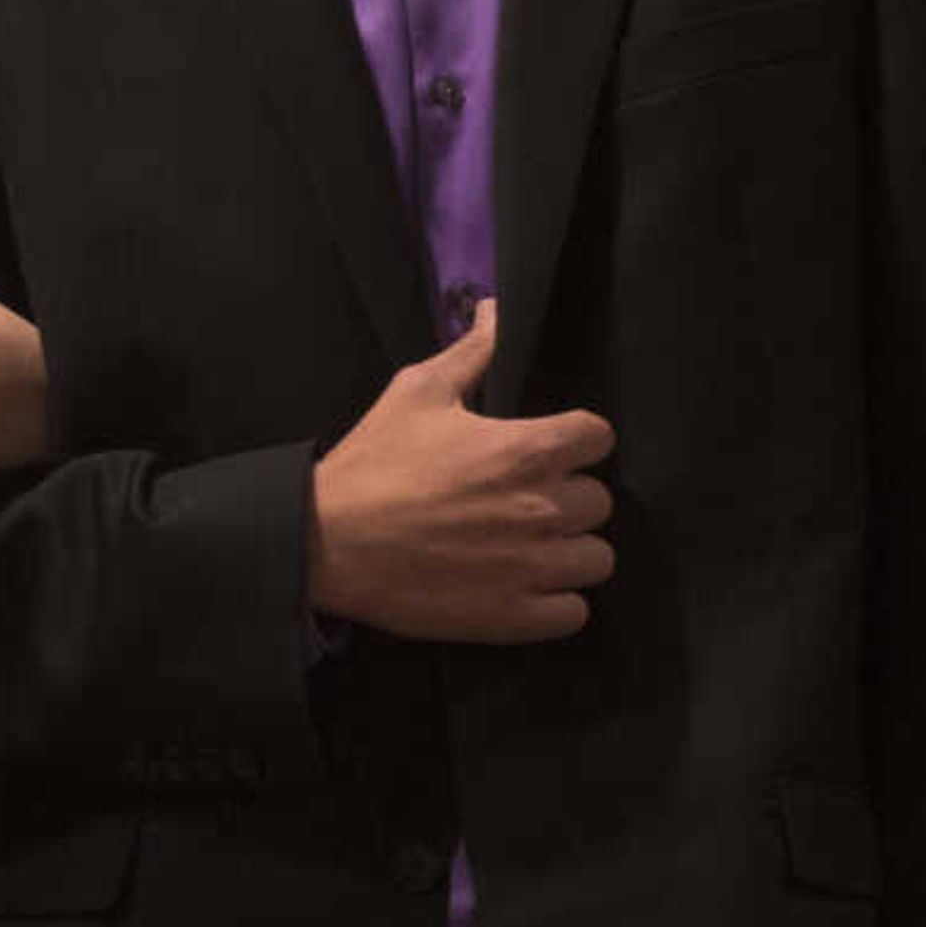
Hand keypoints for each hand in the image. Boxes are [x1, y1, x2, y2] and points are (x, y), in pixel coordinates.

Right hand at [302, 300, 615, 641]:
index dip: (576, 441)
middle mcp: (541, 509)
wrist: (325, 542)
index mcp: (525, 450)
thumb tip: (497, 310)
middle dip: (569, 497)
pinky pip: (573, 613)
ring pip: (596, 559)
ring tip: (530, 548)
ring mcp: (531, 567)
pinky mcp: (513, 616)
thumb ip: (471, 352)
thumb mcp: (417, 393)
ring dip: (569, 553)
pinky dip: (556, 603)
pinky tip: (524, 587)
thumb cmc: (372, 463)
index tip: (550, 450)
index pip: (598, 437)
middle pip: (600, 501)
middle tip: (527, 501)